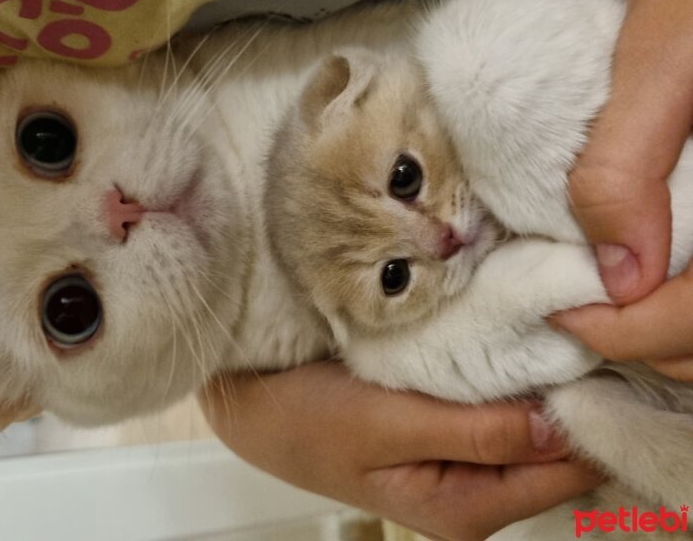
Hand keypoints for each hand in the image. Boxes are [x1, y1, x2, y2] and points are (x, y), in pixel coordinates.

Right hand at [201, 362, 599, 540]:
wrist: (256, 405)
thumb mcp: (386, 424)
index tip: (579, 351)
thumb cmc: (306, 419)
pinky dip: (504, 377)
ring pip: (528, 427)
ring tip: (524, 329)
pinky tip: (498, 347)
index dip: (580, 413)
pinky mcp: (446, 438)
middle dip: (558, 394)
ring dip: (531, 381)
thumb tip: (558, 428)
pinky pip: (497, 410)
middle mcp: (470, 498)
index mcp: (461, 509)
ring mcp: (459, 467)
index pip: (559, 471)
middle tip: (551, 327)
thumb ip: (473, 432)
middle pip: (552, 451)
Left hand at [554, 0, 692, 379]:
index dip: (630, 333)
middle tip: (578, 307)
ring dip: (667, 332)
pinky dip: (683, 308)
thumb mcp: (665, 65)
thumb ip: (630, 166)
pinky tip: (648, 278)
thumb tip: (619, 274)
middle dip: (645, 339)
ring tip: (608, 300)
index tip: (565, 312)